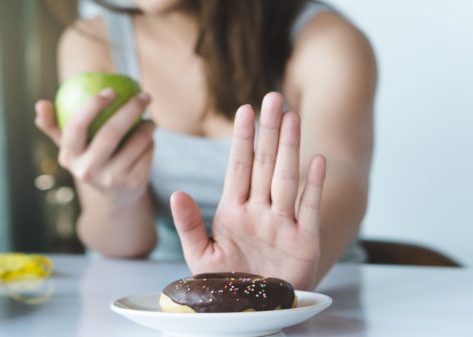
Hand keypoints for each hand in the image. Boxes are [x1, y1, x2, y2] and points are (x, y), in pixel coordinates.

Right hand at [35, 89, 154, 203]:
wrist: (114, 197)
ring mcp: (112, 180)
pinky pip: (148, 152)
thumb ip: (53, 125)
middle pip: (111, 132)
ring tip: (149, 118)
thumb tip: (40, 104)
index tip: (110, 90)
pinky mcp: (133, 184)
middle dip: (131, 108)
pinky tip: (150, 138)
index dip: (92, 105)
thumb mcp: (70, 147)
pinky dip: (151, 141)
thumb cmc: (89, 160)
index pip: (76, 127)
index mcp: (69, 157)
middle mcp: (88, 170)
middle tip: (144, 96)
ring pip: (136, 141)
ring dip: (148, 125)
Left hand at [170, 92, 325, 289]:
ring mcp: (283, 224)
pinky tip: (317, 159)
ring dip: (289, 148)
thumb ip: (189, 224)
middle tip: (273, 98)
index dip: (242, 139)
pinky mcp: (303, 242)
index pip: (238, 167)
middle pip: (264, 164)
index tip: (244, 109)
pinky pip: (308, 209)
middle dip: (268, 132)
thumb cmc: (227, 284)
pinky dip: (313, 186)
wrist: (254, 311)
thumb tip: (178, 192)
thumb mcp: (201, 255)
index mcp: (233, 211)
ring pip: (286, 179)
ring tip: (291, 117)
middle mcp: (260, 211)